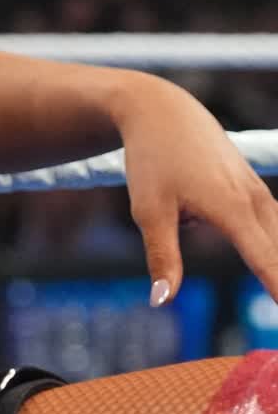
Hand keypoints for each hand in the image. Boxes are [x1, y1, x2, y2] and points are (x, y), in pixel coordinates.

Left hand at [114, 75, 277, 305]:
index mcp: (231, 208)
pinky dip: (273, 243)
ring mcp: (256, 190)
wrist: (161, 111)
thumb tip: (162, 302)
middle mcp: (253, 199)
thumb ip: (162, 257)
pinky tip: (270, 256)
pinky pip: (271, 221)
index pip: (265, 260)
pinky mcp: (251, 186)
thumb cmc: (151, 160)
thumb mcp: (149, 211)